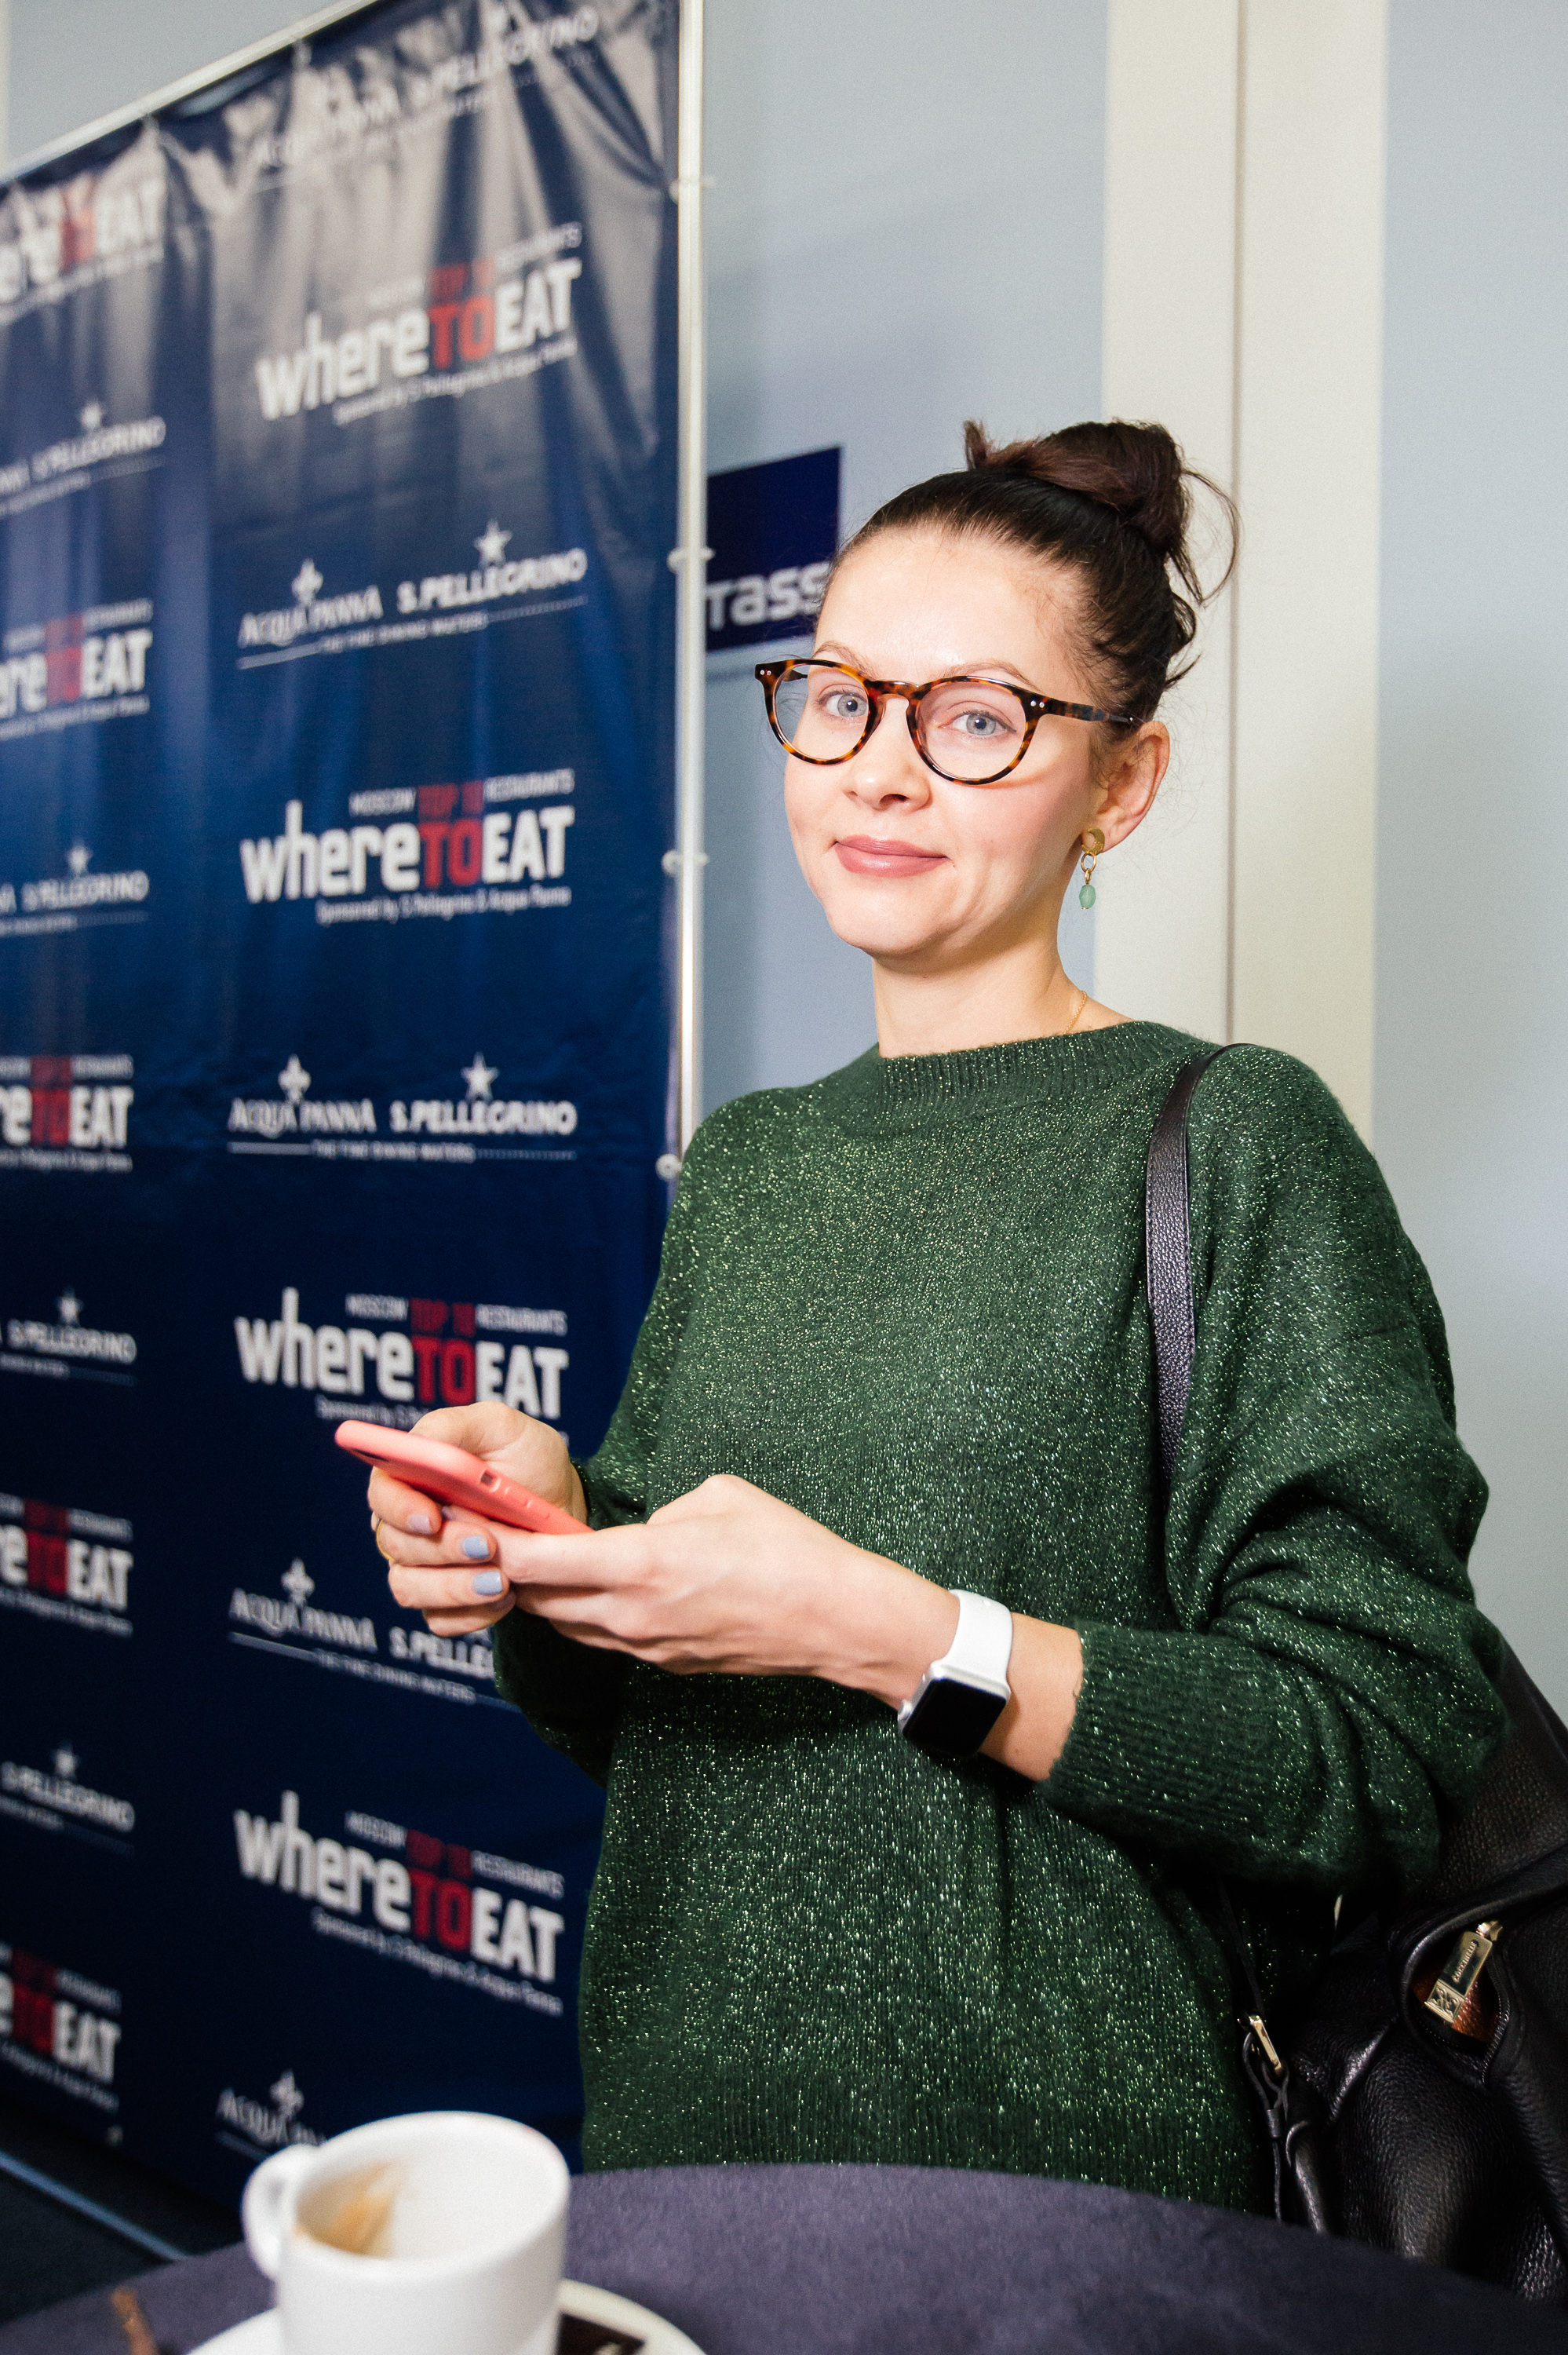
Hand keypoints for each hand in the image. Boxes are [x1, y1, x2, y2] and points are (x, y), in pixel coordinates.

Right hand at [370, 1403, 584, 1636]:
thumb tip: (418, 1444)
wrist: (566, 1509)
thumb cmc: (530, 1462)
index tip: (432, 1518)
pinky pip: (439, 1620)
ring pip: (409, 1588)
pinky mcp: (444, 1602)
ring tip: (502, 1579)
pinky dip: (473, 1612)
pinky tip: (506, 1595)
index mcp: (412, 1475)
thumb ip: (454, 1428)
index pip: (381, 1494)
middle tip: (489, 1544)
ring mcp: (423, 1565)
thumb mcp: (501, 1427)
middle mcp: (408, 1523)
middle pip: (395, 1545)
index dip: (399, 1509)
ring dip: (454, 1587)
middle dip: (444, 1549)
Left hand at [476, 1473, 958, 1702]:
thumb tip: (641, 1530)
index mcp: (640, 1564)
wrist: (835, 1618)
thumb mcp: (718, 1496)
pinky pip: (608, 1640)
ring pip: (569, 1625)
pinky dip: (587, 1616)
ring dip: (545, 1599)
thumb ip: (662, 1511)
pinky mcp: (668, 1665)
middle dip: (509, 1574)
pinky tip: (594, 1592)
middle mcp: (632, 1615)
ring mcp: (648, 1648)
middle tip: (488, 1544)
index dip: (496, 1546)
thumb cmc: (786, 1548)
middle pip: (540, 1601)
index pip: (540, 1561)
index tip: (467, 1528)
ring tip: (531, 1567)